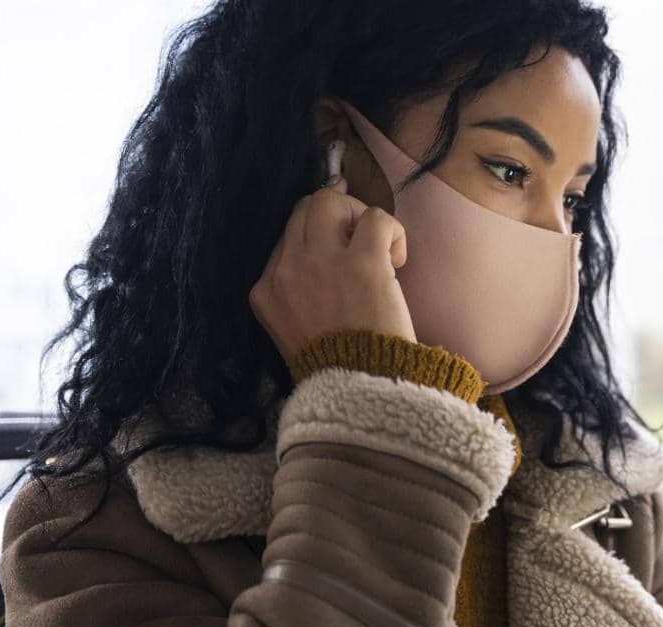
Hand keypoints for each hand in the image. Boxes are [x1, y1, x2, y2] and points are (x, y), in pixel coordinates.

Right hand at [249, 174, 416, 367]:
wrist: (360, 392)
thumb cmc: (337, 369)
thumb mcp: (297, 332)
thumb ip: (300, 296)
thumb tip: (327, 258)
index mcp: (266, 292)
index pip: (286, 239)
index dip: (318, 239)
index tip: (341, 254)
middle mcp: (285, 271)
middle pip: (304, 209)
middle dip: (336, 216)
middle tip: (361, 244)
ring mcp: (320, 262)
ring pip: (330, 199)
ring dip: (359, 214)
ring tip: (378, 249)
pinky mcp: (361, 262)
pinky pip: (376, 216)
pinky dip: (392, 231)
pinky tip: (396, 261)